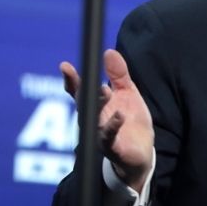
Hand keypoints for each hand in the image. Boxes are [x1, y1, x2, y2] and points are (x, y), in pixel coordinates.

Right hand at [60, 49, 154, 192]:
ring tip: (104, 91)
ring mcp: (99, 134)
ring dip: (97, 105)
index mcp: (95, 105)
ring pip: (93, 120)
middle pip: (83, 103)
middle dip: (83, 90)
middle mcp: (93, 120)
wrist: (142, 153)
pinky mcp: (112, 148)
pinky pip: (109, 137)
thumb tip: (109, 51)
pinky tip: (120, 115)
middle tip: (86, 78)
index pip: (79, 91)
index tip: (64, 66)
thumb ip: (118, 75)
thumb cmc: (130, 122)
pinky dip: (113, 126)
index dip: (71, 80)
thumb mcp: (127, 93)